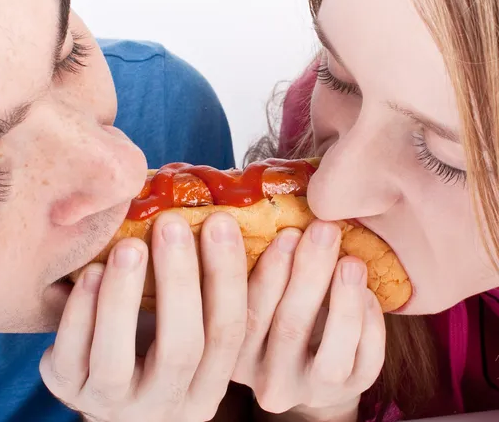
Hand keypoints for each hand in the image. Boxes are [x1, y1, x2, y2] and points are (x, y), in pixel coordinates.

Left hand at [40, 211, 247, 421]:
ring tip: (129, 246)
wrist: (110, 388)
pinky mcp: (71, 391)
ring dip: (124, 296)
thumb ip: (207, 287)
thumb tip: (228, 214)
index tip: (220, 220)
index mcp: (208, 385)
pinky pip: (71, 356)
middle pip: (182, 347)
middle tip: (171, 224)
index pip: (231, 332)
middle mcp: (167, 404)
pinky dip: (81, 310)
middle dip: (179, 280)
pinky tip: (91, 270)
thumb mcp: (191, 325)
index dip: (229, 275)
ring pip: (119, 359)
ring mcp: (114, 404)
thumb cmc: (159, 339)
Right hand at [232, 220, 385, 420]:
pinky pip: (366, 362)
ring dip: (344, 301)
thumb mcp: (252, 289)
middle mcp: (266, 379)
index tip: (268, 228)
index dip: (252, 269)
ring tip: (351, 261)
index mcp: (233, 350)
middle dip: (309, 271)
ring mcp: (309, 390)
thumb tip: (246, 210)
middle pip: (288, 326)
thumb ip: (247, 261)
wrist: (308, 361)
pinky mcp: (347, 392)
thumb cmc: (275, 305)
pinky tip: (367, 292)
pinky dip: (369, 323)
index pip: (239, 313)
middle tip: (322, 228)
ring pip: (331, 353)